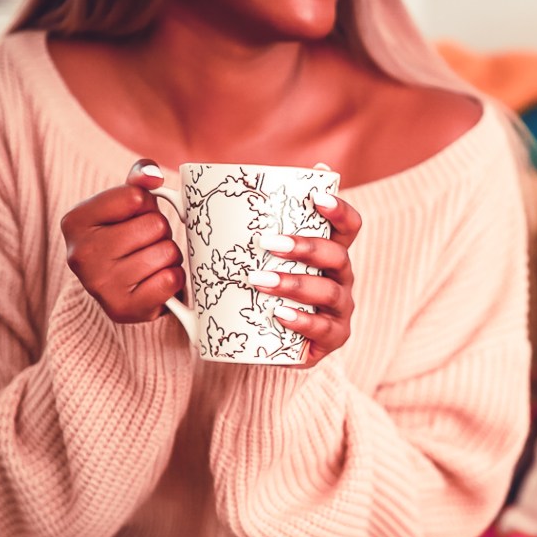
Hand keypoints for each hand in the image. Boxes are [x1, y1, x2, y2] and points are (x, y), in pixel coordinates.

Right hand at [61, 160, 184, 322]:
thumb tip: (152, 175)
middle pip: (156, 225)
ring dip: (169, 257)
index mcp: (74, 221)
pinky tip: (157, 281)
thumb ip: (138, 179)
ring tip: (151, 262)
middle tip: (146, 244)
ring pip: (167, 253)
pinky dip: (174, 278)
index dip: (147, 206)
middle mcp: (80, 254)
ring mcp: (100, 285)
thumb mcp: (126, 203)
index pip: (137, 197)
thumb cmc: (126, 238)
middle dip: (161, 233)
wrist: (122, 291)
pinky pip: (171, 281)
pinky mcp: (123, 309)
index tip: (134, 218)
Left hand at [248, 192, 361, 367]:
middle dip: (304, 247)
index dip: (338, 209)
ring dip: (294, 284)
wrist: (268, 342)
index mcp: (330, 251)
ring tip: (259, 281)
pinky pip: (323, 329)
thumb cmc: (264, 290)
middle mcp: (341, 277)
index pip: (348, 226)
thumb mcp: (259, 261)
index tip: (315, 197)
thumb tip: (188, 195)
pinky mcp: (334, 337)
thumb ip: (244, 231)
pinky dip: (302, 321)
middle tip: (267, 243)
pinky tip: (279, 314)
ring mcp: (340, 309)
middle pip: (337, 256)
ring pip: (328, 292)